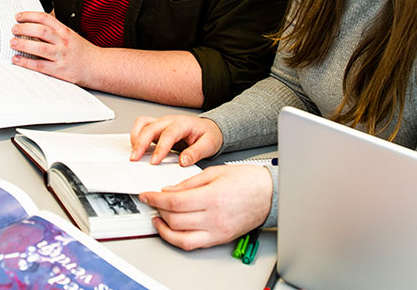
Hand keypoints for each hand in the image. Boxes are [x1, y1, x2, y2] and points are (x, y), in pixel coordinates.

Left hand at [10, 11, 101, 85]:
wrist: (98, 67)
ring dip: (23, 44)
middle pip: (41, 31)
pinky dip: (26, 62)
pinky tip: (17, 59)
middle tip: (13, 29)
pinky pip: (40, 65)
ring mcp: (61, 56)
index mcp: (65, 31)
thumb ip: (56, 31)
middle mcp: (63, 42)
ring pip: (39, 47)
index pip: (45, 18)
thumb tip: (35, 25)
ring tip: (12, 42)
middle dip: (24, 28)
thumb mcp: (71, 36)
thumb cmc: (83, 52)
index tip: (18, 16)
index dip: (29, 15)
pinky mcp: (59, 70)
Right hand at [130, 115, 222, 165]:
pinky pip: (142, 126)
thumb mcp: (209, 145)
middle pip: (151, 127)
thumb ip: (196, 153)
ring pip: (143, 123)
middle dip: (141, 143)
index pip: (168, 134)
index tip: (154, 161)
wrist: (209, 128)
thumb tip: (183, 161)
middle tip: (135, 159)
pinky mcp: (158, 127)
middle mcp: (171, 121)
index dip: (160, 148)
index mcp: (184, 124)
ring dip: (136, 137)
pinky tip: (138, 148)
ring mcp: (163, 123)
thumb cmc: (208, 135)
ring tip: (134, 154)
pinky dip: (137, 136)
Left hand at [139, 165, 271, 249]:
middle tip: (152, 202)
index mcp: (213, 197)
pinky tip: (172, 229)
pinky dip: (178, 238)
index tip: (147, 195)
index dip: (155, 199)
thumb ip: (188, 183)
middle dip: (158, 210)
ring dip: (164, 229)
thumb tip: (168, 191)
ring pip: (181, 237)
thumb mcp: (214, 172)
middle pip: (175, 219)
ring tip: (158, 218)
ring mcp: (217, 231)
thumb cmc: (247, 181)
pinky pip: (193, 244)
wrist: (269, 194)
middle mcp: (214, 218)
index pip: (175, 202)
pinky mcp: (220, 238)